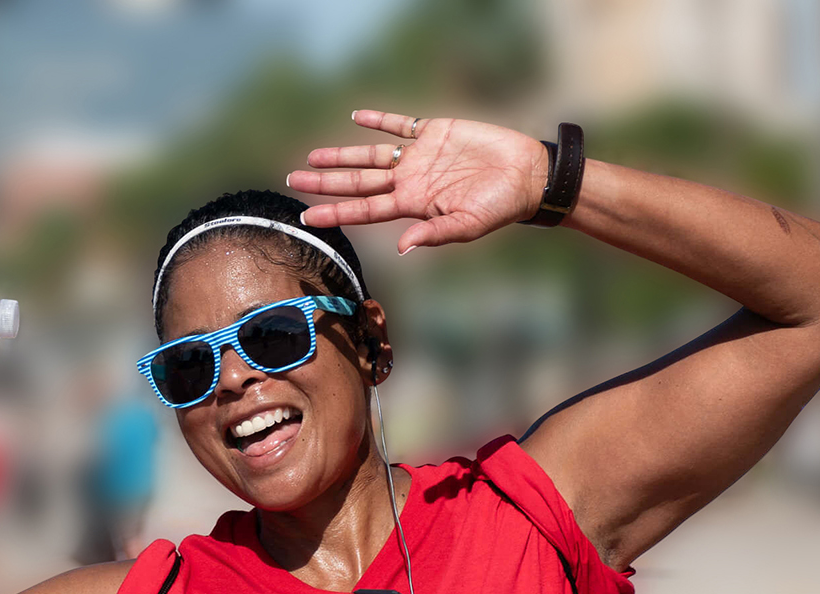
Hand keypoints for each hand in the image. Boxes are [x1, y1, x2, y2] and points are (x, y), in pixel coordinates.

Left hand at [287, 111, 548, 252]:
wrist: (525, 175)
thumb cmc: (500, 207)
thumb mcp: (467, 226)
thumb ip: (433, 234)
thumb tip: (401, 248)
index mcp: (413, 205)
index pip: (365, 209)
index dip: (336, 212)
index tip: (307, 216)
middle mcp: (409, 180)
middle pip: (358, 181)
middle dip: (326, 182)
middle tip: (293, 180)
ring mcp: (419, 155)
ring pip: (370, 154)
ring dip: (342, 154)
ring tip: (313, 156)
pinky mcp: (434, 131)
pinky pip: (400, 125)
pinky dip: (379, 121)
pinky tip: (358, 118)